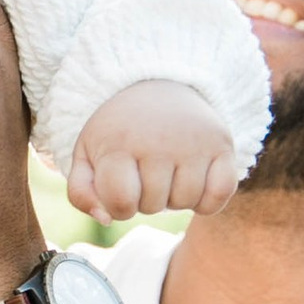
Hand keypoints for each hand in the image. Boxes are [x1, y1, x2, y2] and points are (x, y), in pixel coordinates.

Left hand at [67, 78, 240, 221]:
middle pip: (154, 206)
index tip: (121, 189)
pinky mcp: (222, 142)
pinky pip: (220, 194)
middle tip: (146, 173)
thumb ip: (82, 192)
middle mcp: (158, 140)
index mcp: (119, 143)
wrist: (158, 84)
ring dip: (175, 199)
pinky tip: (195, 183)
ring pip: (186, 202)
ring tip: (168, 173)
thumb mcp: (87, 153)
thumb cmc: (119, 129)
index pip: (121, 204)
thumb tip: (106, 219)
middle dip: (147, 199)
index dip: (119, 207)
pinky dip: (208, 200)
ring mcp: (194, 141)